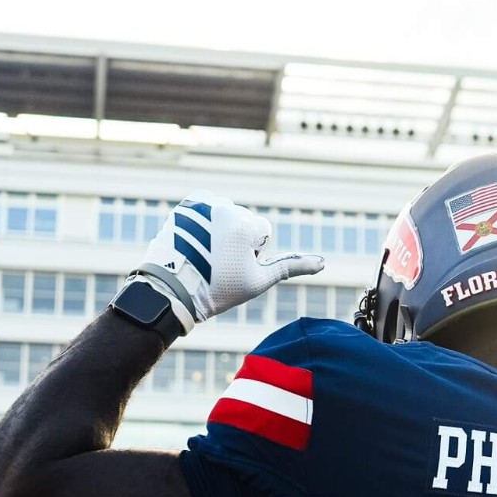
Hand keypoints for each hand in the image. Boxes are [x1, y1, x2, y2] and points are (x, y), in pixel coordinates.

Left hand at [132, 197, 325, 331]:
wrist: (173, 290)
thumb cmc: (218, 289)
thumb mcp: (259, 280)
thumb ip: (292, 266)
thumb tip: (323, 263)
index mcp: (245, 224)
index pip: (262, 231)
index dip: (253, 252)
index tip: (234, 267)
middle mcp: (225, 208)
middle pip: (244, 220)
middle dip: (237, 240)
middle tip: (218, 264)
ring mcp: (202, 205)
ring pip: (226, 214)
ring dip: (221, 230)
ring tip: (204, 254)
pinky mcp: (186, 206)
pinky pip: (206, 208)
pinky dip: (204, 222)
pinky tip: (196, 242)